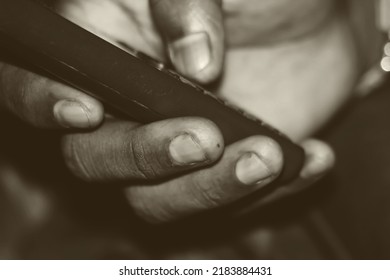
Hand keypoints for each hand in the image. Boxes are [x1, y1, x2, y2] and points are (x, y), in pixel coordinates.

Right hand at [43, 0, 334, 222]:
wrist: (307, 23)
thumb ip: (185, 1)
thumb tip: (193, 61)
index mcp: (102, 54)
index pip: (37, 86)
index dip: (45, 104)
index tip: (86, 110)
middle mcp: (126, 112)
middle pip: (97, 159)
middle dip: (146, 156)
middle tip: (204, 136)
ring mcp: (173, 150)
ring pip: (159, 199)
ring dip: (211, 186)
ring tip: (267, 156)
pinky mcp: (219, 174)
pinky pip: (230, 204)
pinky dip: (272, 190)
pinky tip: (310, 159)